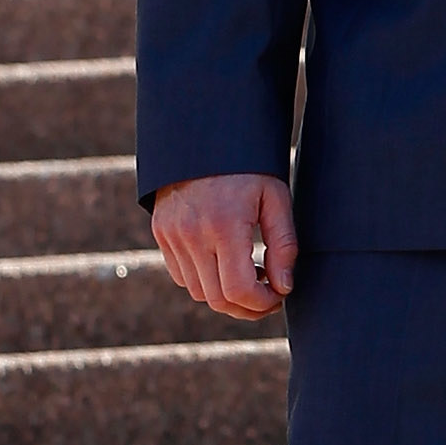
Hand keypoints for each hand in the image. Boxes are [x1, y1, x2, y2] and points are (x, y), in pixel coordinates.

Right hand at [152, 174, 295, 318]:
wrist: (203, 137)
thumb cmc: (249, 166)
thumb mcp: (276, 198)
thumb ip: (283, 245)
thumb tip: (284, 287)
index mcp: (224, 225)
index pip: (239, 290)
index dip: (262, 303)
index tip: (279, 295)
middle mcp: (192, 234)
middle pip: (217, 299)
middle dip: (247, 307)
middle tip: (270, 295)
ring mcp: (171, 235)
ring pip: (198, 292)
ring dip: (226, 295)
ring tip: (251, 275)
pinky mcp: (161, 233)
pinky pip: (182, 276)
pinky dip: (205, 281)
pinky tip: (226, 264)